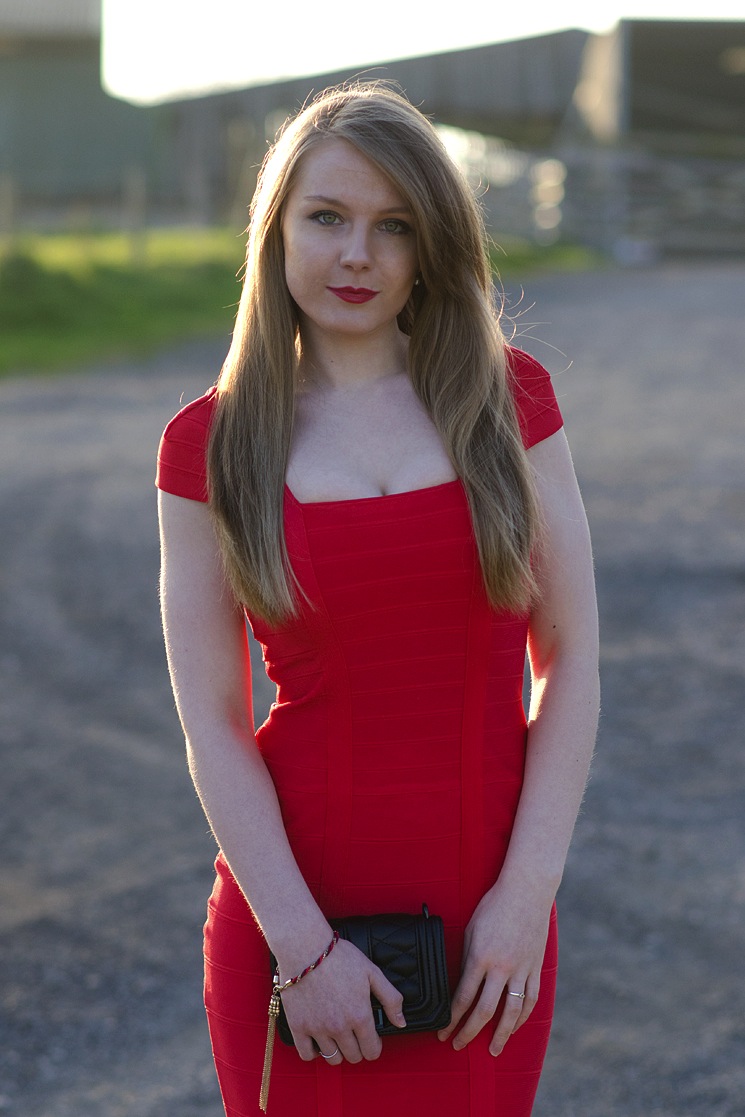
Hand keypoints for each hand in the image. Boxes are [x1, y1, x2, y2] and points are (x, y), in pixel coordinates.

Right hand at [279, 939, 405, 1064]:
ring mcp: (317, 1028)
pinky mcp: (298, 1026)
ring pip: (332, 1059)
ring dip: (338, 1051)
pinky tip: (319, 1041)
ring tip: (338, 1037)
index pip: (371, 1050)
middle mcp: (340, 1027)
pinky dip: (314, 1053)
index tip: (371, 1040)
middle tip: (355, 1036)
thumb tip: (401, 1022)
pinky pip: (307, 1055)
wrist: (306, 947)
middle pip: (353, 1056)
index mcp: (359, 1015)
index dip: (374, 1047)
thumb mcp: (372, 972)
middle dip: (358, 1049)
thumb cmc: (339, 957)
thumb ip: (391, 998)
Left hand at [437, 882, 551, 1055]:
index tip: (443, 1032)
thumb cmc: (494, 905)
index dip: (452, 1019)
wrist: (526, 890)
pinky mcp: (536, 967)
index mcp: (481, 957)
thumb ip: (467, 957)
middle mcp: (502, 968)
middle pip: (484, 1011)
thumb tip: (461, 983)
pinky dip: (522, 1017)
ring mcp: (522, 969)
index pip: (463, 997)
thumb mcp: (472, 929)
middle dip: (469, 1032)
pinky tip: (515, 1027)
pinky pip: (530, 999)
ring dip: (501, 1034)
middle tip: (458, 1046)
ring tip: (492, 1050)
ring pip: (511, 1011)